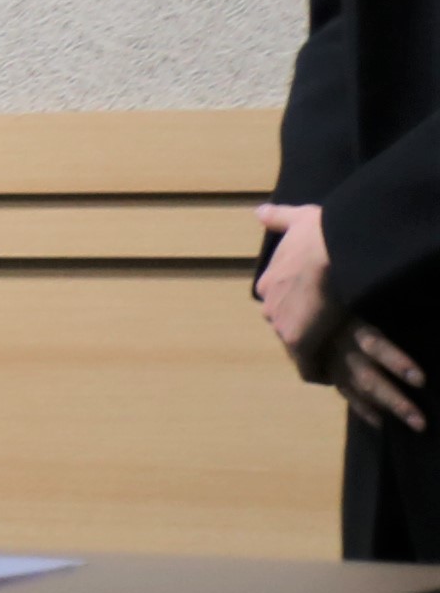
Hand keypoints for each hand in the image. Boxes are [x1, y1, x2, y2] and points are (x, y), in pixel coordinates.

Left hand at [263, 207, 424, 428]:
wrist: (333, 249)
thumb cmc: (322, 232)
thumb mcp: (297, 220)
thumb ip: (277, 218)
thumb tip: (259, 211)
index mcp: (269, 281)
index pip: (279, 303)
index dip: (296, 310)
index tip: (309, 316)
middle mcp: (270, 306)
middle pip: (284, 327)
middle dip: (300, 335)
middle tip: (320, 345)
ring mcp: (284, 326)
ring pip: (295, 348)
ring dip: (311, 356)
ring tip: (327, 368)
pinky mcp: (302, 341)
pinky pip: (308, 366)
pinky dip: (317, 374)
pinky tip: (330, 382)